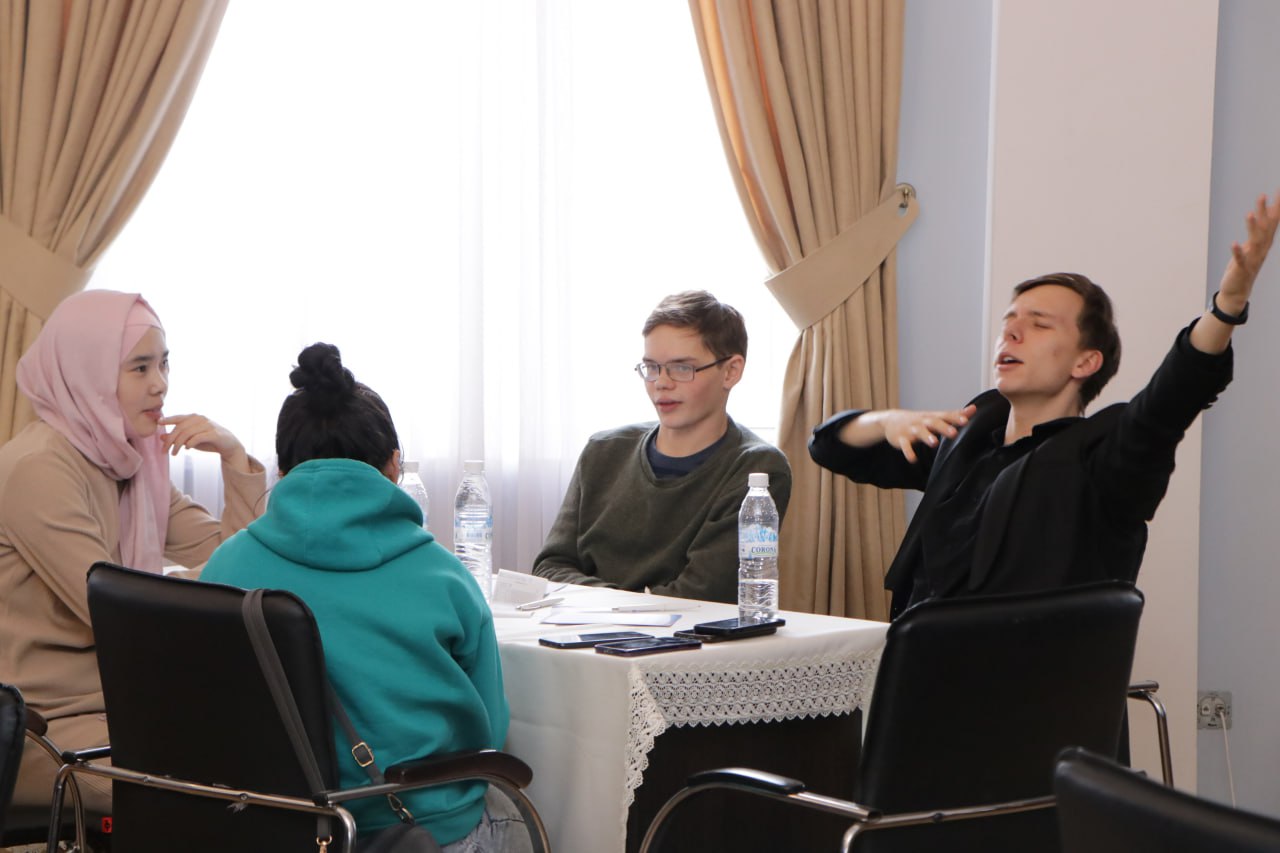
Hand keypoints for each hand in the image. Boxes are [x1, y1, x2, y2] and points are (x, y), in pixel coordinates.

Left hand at [158, 414, 248, 469]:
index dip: (168, 419)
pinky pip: (198, 437)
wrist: (229, 445)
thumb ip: (178, 437)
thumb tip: (162, 437)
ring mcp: (208, 425)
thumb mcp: (191, 439)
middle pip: (180, 427)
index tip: (158, 423)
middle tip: (164, 450)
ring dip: (178, 444)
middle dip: (170, 440)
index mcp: (195, 418)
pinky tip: (187, 449)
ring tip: (174, 453)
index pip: (178, 417)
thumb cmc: (209, 440)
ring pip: (187, 433)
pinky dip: (190, 443)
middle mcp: (201, 419)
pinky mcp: (214, 434)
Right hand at [857, 405, 976, 463]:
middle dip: (943, 427)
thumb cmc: (920, 420)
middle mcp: (923, 422)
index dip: (955, 418)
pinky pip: (905, 445)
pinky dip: (908, 452)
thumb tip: (973, 410)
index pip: (946, 416)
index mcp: (932, 417)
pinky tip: (912, 459)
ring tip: (934, 443)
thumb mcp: (935, 416)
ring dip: (926, 437)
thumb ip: (954, 415)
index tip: (966, 420)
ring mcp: (911, 430)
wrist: (891, 420)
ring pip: (919, 432)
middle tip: (953, 433)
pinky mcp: (901, 439)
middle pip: (933, 423)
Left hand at [1219, 190, 1279, 311]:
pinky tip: (1234, 243)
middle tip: (1263, 195)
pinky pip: (1240, 259)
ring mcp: (1252, 259)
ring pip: (1255, 241)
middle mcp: (1261, 250)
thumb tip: (1260, 215)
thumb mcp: (1251, 246)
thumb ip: (1256, 232)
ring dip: (1252, 227)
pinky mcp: (1241, 269)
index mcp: (1263, 243)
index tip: (1278, 191)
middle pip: (1265, 228)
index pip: (1272, 222)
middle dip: (1265, 212)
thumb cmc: (1244, 266)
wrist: (1237, 291)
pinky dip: (1238, 251)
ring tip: (1249, 214)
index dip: (1275, 207)